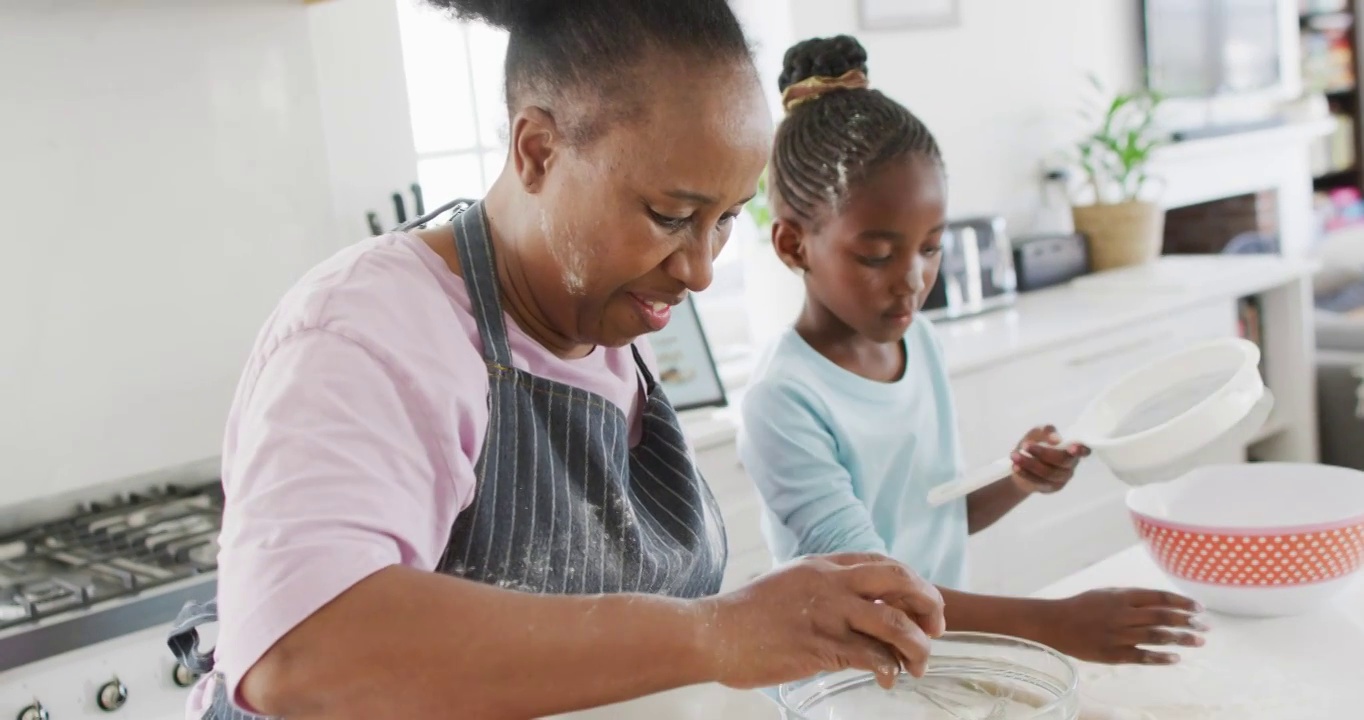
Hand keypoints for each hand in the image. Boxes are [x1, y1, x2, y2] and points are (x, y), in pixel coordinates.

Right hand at [698, 553, 945, 690]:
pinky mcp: (821, 646)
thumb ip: (822, 588)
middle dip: (929, 603)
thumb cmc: (747, 616)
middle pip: (898, 580)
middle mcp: (830, 583)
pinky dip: (889, 670)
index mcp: (822, 565)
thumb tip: (854, 607)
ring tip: (917, 665)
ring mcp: (828, 614)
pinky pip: (872, 656)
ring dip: (918, 646)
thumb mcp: (788, 584)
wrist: (713, 633)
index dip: (911, 582)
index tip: (922, 605)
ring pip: (895, 623)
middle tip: (936, 629)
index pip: (882, 562)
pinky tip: (888, 679)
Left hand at [1009, 425, 1089, 493]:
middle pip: (1062, 461)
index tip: (1073, 448)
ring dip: (1029, 463)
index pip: (1083, 450)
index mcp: (1072, 449)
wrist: (1021, 464)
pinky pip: (1039, 482)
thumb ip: (1046, 432)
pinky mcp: (1051, 488)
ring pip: (1048, 472)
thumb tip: (1056, 439)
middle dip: (1043, 453)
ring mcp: (1062, 478)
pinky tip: (1016, 466)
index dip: (1080, 450)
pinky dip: (1025, 473)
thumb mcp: (1037, 433)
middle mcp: (1070, 465)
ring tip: (1014, 455)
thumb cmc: (1034, 444)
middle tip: (1025, 445)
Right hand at [1037, 588, 1207, 664]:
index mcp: (1122, 596)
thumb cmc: (1083, 606)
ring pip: (1156, 636)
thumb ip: (1133, 597)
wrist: (1055, 623)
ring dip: (1181, 639)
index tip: (1199, 608)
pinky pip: (1141, 656)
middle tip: (1206, 627)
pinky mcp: (1112, 653)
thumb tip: (1163, 602)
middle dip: (1188, 621)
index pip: (1159, 597)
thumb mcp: (1107, 593)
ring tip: (1198, 642)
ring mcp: (1118, 635)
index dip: (1182, 602)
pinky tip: (1175, 658)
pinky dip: (1160, 658)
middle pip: (1162, 617)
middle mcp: (1122, 614)